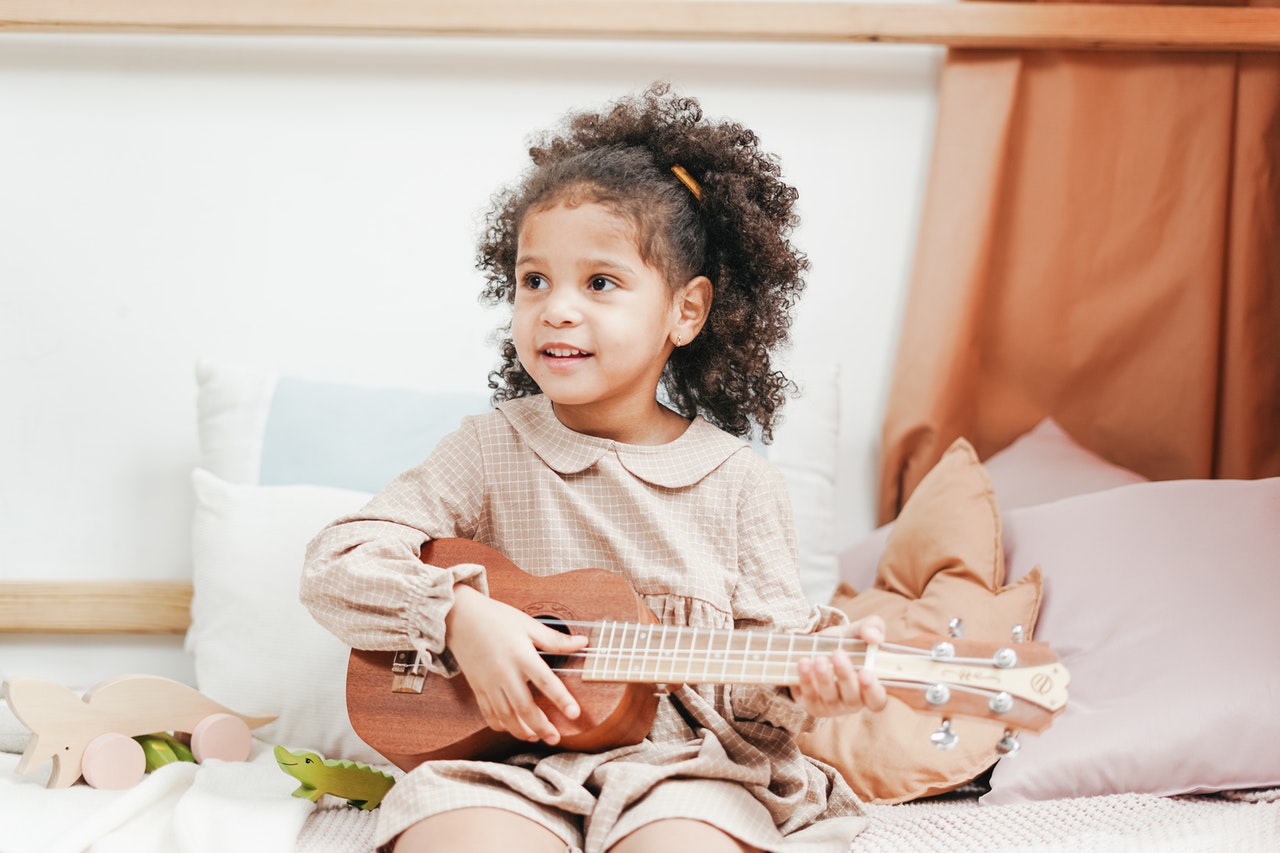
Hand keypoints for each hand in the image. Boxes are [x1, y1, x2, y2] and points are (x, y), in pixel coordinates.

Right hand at [445, 584, 588, 744]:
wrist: (458, 617)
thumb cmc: (495, 618)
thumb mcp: (527, 624)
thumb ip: (554, 639)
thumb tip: (583, 643)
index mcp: (521, 655)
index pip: (546, 682)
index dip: (561, 699)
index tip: (574, 714)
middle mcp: (504, 673)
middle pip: (524, 707)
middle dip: (541, 726)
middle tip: (555, 738)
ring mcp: (489, 683)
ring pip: (506, 715)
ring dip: (522, 730)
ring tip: (536, 737)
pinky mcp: (477, 687)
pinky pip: (488, 713)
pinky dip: (500, 724)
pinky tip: (511, 728)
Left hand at [789, 616, 887, 716]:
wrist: (814, 648)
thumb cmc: (844, 643)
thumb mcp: (857, 631)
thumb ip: (872, 627)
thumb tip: (875, 636)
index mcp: (870, 687)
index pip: (877, 700)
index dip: (873, 690)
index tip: (866, 672)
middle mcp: (854, 702)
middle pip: (853, 699)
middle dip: (845, 676)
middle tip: (838, 653)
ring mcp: (833, 706)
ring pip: (830, 699)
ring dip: (824, 678)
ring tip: (819, 658)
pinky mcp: (813, 705)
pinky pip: (810, 697)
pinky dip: (806, 680)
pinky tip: (804, 663)